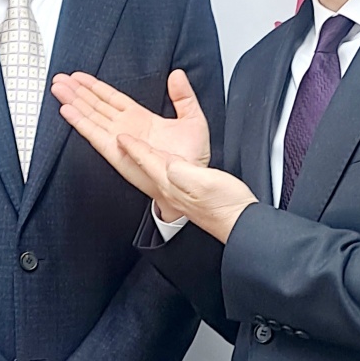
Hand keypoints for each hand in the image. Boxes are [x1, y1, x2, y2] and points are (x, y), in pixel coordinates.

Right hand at [52, 68, 209, 219]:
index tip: (79, 76)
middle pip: (95, 104)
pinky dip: (79, 121)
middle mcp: (125, 127)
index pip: (112, 97)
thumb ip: (184, 96)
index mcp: (141, 117)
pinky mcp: (114, 150)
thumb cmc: (192, 157)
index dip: (95, 86)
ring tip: (58, 89)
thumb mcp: (193, 119)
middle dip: (77, 91)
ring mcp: (117, 138)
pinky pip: (93, 133)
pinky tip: (67, 110)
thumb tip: (178, 75)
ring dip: (73, 101)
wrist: (189, 182)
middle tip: (61, 79)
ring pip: (90, 115)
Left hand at [114, 134, 257, 243]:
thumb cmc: (224, 205)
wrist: (239, 224)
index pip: (146, 160)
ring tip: (134, 150)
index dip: (133, 147)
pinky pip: (166, 174)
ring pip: (154, 170)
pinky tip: (164, 163)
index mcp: (171, 182)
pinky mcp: (190, 194)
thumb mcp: (201, 181)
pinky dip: (159, 164)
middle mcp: (171, 189)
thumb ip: (181, 169)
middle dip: (131, 152)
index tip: (121, 136)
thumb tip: (167, 159)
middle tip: (120, 141)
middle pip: (144, 165)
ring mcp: (179, 193)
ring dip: (143, 157)